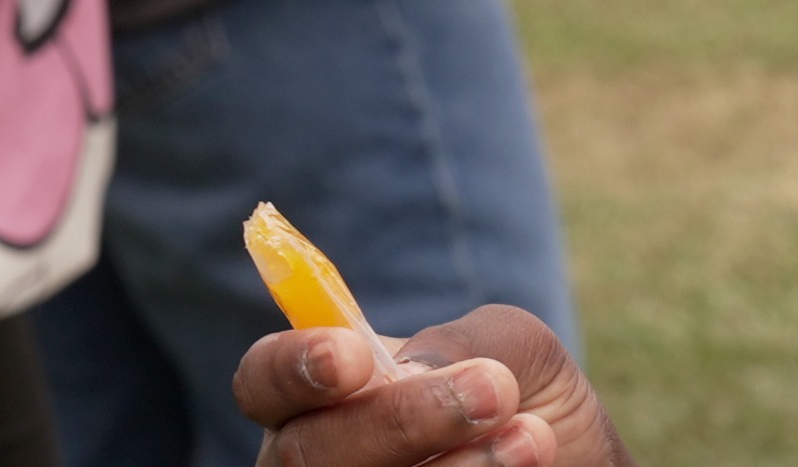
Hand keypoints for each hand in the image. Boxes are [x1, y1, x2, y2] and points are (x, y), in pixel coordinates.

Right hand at [237, 304, 622, 466]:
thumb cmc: (528, 407)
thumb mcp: (511, 351)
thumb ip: (460, 343)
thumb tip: (413, 371)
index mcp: (325, 398)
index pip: (264, 381)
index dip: (292, 368)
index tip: (353, 357)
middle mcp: (321, 462)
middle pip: (303, 455)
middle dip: (399, 420)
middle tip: (492, 389)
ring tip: (532, 438)